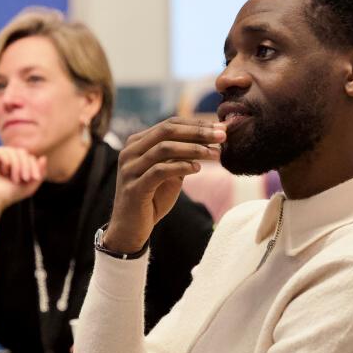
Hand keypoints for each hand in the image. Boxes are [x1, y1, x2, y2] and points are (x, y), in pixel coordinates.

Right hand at [0, 146, 45, 212]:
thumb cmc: (8, 195)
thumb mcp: (29, 186)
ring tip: (15, 179)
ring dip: (17, 165)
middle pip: (21, 152)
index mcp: (14, 162)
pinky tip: (5, 171)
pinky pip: (0, 151)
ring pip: (12, 151)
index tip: (35, 178)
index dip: (34, 165)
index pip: (27, 156)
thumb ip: (39, 173)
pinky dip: (7, 160)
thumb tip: (44, 158)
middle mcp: (4, 157)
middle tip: (26, 178)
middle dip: (27, 165)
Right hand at [103, 117, 223, 253]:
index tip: (220, 128)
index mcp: (138, 143)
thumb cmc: (152, 199)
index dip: (196, 124)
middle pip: (167, 131)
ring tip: (215, 154)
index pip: (170, 124)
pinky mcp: (134, 187)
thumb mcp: (170, 173)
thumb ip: (182, 156)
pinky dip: (181, 167)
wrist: (131, 229)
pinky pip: (160, 171)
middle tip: (222, 136)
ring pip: (164, 148)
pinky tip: (198, 169)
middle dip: (198, 132)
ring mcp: (130, 169)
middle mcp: (130, 152)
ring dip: (194, 149)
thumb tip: (209, 139)